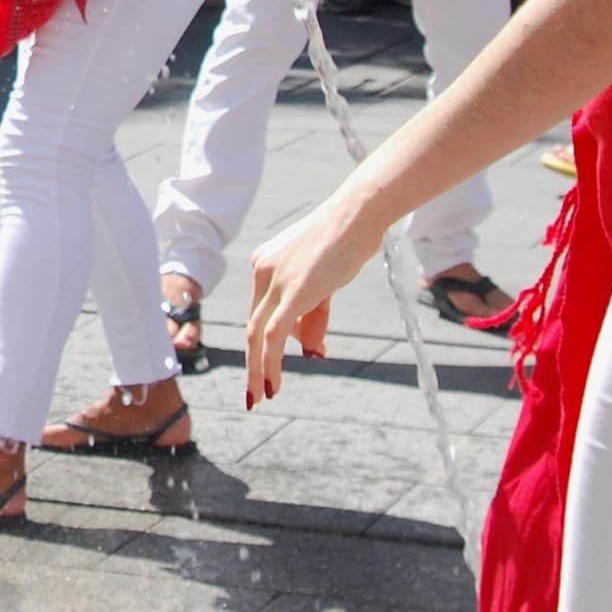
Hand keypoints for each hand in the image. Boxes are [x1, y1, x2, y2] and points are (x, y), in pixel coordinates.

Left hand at [243, 196, 380, 405]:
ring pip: (258, 334)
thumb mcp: (324, 281)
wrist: (357, 216)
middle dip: (254, 362)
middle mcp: (262, 271)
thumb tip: (311, 351)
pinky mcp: (292, 291)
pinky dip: (269, 362)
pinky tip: (271, 383)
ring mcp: (274, 280)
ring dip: (258, 369)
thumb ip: (312, 314)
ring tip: (261, 396)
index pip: (263, 311)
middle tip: (255, 393)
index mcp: (265, 264)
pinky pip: (274, 334)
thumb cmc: (347, 242)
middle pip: (254, 325)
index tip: (278, 365)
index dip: (270, 342)